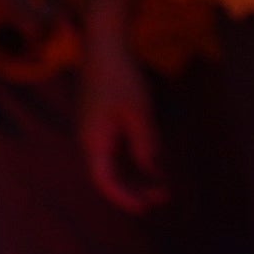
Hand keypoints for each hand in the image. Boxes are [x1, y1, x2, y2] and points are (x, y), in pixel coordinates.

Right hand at [78, 29, 165, 213]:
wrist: (105, 46)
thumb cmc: (121, 77)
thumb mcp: (139, 112)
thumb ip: (145, 143)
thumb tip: (152, 169)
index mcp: (94, 140)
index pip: (106, 181)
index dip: (125, 198)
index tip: (147, 207)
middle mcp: (89, 138)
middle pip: (109, 175)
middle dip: (135, 190)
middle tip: (163, 197)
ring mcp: (94, 129)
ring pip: (113, 163)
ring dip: (136, 176)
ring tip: (162, 186)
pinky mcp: (101, 120)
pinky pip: (116, 149)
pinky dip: (134, 160)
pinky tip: (153, 164)